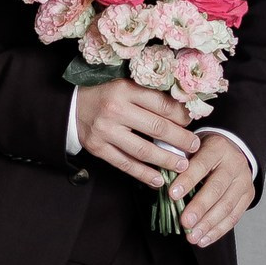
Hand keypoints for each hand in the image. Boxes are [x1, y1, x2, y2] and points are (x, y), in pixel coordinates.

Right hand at [74, 79, 200, 190]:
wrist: (71, 105)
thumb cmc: (105, 94)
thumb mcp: (125, 85)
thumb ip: (149, 95)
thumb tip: (183, 111)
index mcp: (125, 89)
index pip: (161, 104)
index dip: (181, 116)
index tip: (191, 123)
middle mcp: (115, 109)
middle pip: (156, 128)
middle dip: (180, 139)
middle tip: (194, 147)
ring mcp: (105, 131)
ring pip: (143, 150)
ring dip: (166, 160)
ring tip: (182, 166)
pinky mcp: (98, 148)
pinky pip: (125, 164)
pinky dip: (143, 174)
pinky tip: (158, 179)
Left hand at [167, 130, 255, 247]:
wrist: (232, 151)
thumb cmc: (203, 152)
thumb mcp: (191, 149)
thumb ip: (178, 165)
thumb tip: (160, 187)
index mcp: (217, 147)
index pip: (201, 164)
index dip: (187, 180)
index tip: (172, 195)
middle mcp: (234, 163)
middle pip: (216, 188)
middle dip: (199, 208)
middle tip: (184, 222)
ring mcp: (244, 180)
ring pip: (227, 205)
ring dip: (208, 224)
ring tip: (192, 237)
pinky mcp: (248, 196)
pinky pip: (234, 216)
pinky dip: (218, 231)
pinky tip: (204, 239)